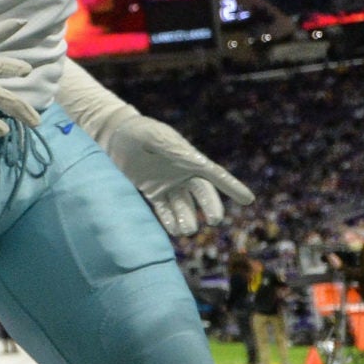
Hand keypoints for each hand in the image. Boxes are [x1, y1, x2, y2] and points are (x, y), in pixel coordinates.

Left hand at [97, 114, 253, 236]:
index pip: (215, 174)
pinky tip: (174, 232)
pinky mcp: (153, 192)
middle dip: (211, 208)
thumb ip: (171, 149)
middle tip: (214, 221)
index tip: (248, 200)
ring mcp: (169, 184)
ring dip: (187, 219)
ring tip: (185, 230)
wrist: (115, 136)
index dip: (231, 186)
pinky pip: (165, 210)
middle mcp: (183, 174)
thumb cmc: (139, 132)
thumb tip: (196, 160)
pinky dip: (170, 221)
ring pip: (184, 206)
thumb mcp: (155, 137)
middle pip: (202, 194)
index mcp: (189, 159)